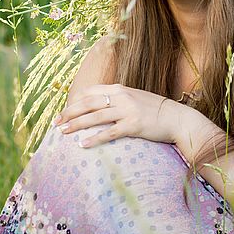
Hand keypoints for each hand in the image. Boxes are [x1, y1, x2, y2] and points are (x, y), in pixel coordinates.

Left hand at [53, 84, 180, 147]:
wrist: (177, 118)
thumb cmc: (156, 111)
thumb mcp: (135, 98)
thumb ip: (119, 99)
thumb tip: (101, 105)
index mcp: (120, 89)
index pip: (91, 92)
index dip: (74, 101)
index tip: (64, 111)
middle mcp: (122, 97)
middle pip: (88, 103)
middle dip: (69, 112)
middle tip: (55, 122)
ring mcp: (128, 110)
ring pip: (95, 116)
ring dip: (76, 124)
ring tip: (62, 132)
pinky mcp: (134, 125)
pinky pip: (109, 132)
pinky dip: (95, 138)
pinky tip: (83, 144)